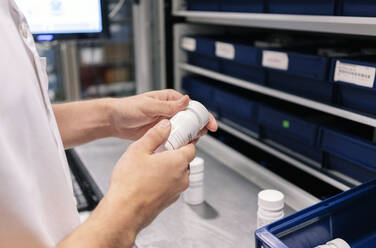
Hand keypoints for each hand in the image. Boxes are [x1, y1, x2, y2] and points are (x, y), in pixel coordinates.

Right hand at [59, 120, 194, 247]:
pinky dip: (164, 180)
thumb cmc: (130, 184)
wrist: (124, 213)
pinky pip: (171, 185)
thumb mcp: (138, 150)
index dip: (184, 139)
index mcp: (178, 162)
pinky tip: (147, 179)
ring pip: (178, 173)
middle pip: (185, 160)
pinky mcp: (169, 201)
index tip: (175, 136)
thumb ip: (155, 135)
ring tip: (149, 165)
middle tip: (158, 150)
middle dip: (174, 153)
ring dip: (168, 167)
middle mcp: (182, 177)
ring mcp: (177, 191)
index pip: (191, 146)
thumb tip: (165, 126)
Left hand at [109, 90, 217, 140]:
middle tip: (200, 135)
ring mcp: (167, 123)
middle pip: (191, 119)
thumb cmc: (128, 108)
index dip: (203, 115)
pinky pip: (175, 138)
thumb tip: (186, 100)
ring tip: (190, 142)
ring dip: (189, 136)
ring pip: (185, 130)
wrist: (114, 121)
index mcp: (170, 99)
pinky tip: (180, 147)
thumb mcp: (148, 106)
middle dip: (199, 127)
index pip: (192, 106)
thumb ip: (167, 106)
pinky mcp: (162, 133)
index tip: (210, 124)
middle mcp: (170, 110)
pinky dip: (179, 142)